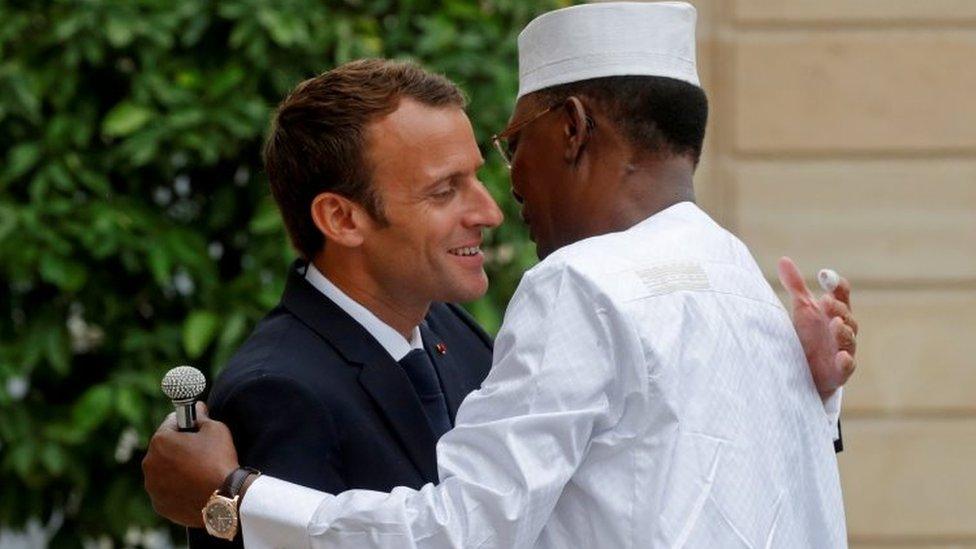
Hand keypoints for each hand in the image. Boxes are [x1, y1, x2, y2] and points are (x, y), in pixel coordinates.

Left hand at [142, 402, 239, 526]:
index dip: (187, 423)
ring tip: (198, 473)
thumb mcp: (216, 429)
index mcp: (160, 441)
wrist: (225, 498)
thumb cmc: (219, 460)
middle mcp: (149, 463)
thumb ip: (202, 416)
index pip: (171, 423)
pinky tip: (194, 488)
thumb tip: (198, 407)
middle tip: (200, 453)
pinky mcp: (158, 504)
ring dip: (175, 468)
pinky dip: (176, 488)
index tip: (197, 429)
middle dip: (178, 447)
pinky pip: (166, 490)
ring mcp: (152, 486)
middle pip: (164, 448)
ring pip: (163, 471)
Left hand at [777, 257, 858, 398]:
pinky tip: (842, 356)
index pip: (841, 296)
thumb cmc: (808, 337)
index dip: (837, 286)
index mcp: (835, 313)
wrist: (804, 371)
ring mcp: (842, 351)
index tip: (825, 275)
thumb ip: (796, 286)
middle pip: (846, 316)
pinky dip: (846, 362)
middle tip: (825, 301)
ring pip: (848, 340)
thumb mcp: (802, 309)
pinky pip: (846, 367)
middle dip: (837, 308)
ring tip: (835, 323)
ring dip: (843, 331)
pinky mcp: (838, 372)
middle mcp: (842, 331)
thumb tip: (784, 259)